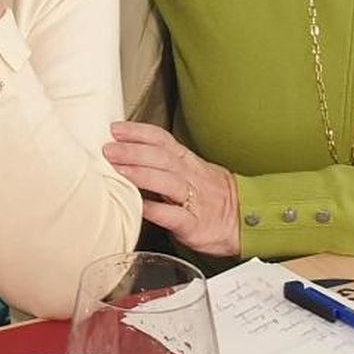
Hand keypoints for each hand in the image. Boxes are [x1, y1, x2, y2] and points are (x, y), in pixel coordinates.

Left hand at [102, 121, 240, 256]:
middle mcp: (191, 176)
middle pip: (162, 158)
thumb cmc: (210, 196)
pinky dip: (156, 210)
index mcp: (188, 161)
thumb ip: (161, 163)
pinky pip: (175, 216)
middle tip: (108, 149)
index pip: (162, 140)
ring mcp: (195, 201)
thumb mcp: (190, 172)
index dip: (138, 132)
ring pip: (168, 182)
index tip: (115, 128)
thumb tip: (124, 153)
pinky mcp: (196, 225)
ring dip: (141, 174)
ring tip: (117, 170)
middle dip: (133, 151)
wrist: (246, 222)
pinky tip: (138, 206)